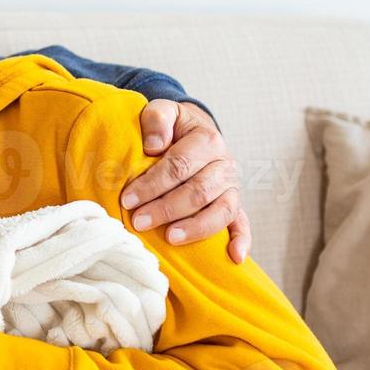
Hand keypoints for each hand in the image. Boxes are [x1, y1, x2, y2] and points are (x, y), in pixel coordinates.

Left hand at [123, 99, 251, 262]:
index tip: (128, 198)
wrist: (194, 133)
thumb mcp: (163, 112)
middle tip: (138, 221)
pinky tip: (233, 257)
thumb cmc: (173, 127)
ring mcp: (231, 188)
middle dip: (166, 208)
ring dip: (195, 227)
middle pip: (199, 191)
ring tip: (170, 238)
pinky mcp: (235, 205)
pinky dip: (242, 240)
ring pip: (221, 210)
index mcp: (207, 140)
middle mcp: (224, 165)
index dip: (153, 183)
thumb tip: (154, 145)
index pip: (179, 165)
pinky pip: (242, 224)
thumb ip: (157, 119)